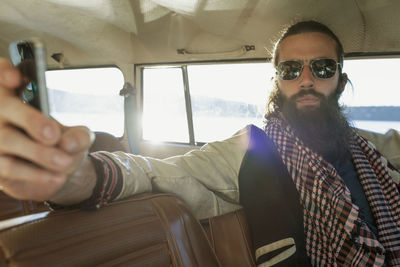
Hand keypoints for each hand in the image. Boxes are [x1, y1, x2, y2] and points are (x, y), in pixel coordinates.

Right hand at [0, 58, 94, 201]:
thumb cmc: (62, 144)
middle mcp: (2, 114)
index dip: (3, 72)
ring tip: (64, 161)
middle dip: (31, 120)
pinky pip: (10, 168)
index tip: (17, 78)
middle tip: (53, 134)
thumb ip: (80, 137)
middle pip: (5, 107)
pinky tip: (57, 177)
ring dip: (39, 153)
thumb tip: (68, 144)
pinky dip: (36, 174)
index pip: (2, 74)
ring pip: (8, 141)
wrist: (56, 172)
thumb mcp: (78, 137)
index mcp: (19, 97)